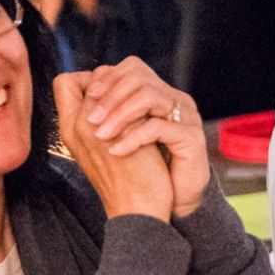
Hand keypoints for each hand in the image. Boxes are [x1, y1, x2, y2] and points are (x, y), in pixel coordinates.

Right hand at [55, 71, 171, 220]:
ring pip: (111, 82)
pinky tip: (157, 114)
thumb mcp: (102, 146)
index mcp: (68, 128)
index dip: (89, 77)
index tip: (110, 92)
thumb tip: (112, 91)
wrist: (137, 210)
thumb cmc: (124, 179)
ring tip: (147, 103)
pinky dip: (145, 101)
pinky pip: (131, 99)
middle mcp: (76, 126)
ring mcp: (95, 129)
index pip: (64, 82)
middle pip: (92, 76)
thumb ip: (99, 119)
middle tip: (136, 93)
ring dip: (132, 87)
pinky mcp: (119, 133)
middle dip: (116, 78)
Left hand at [75, 58, 209, 219]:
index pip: (132, 66)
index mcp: (156, 96)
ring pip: (147, 95)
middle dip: (109, 95)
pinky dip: (132, 138)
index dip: (107, 77)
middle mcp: (172, 100)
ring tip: (101, 136)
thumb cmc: (137, 173)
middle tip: (91, 120)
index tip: (90, 96)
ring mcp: (184, 116)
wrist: (161, 208)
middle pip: (139, 74)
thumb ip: (105, 110)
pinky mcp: (190, 136)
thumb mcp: (116, 136)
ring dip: (118, 115)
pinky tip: (116, 151)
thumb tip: (83, 88)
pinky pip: (157, 126)